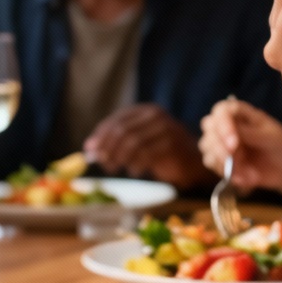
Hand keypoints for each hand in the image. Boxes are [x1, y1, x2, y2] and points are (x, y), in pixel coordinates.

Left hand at [83, 104, 213, 190]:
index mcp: (145, 110)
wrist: (193, 161)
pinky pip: (147, 155)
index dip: (101, 135)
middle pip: (123, 130)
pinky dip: (136, 165)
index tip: (89, 150)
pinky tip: (134, 171)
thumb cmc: (161, 151)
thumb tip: (89, 148)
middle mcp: (155, 115)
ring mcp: (166, 128)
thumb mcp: (137, 142)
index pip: (116, 120)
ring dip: (120, 158)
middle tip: (101, 162)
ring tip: (114, 169)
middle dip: (108, 148)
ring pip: (133, 142)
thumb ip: (116, 142)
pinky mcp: (173, 144)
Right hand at [199, 99, 281, 193]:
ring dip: (226, 162)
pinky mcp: (220, 159)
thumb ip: (250, 133)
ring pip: (207, 147)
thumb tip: (231, 131)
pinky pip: (213, 165)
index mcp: (240, 112)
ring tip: (250, 173)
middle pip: (209, 128)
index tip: (234, 143)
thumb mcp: (271, 137)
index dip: (223, 125)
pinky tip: (247, 179)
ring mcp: (221, 142)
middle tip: (236, 159)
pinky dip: (229, 173)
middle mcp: (227, 124)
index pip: (222, 111)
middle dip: (220, 146)